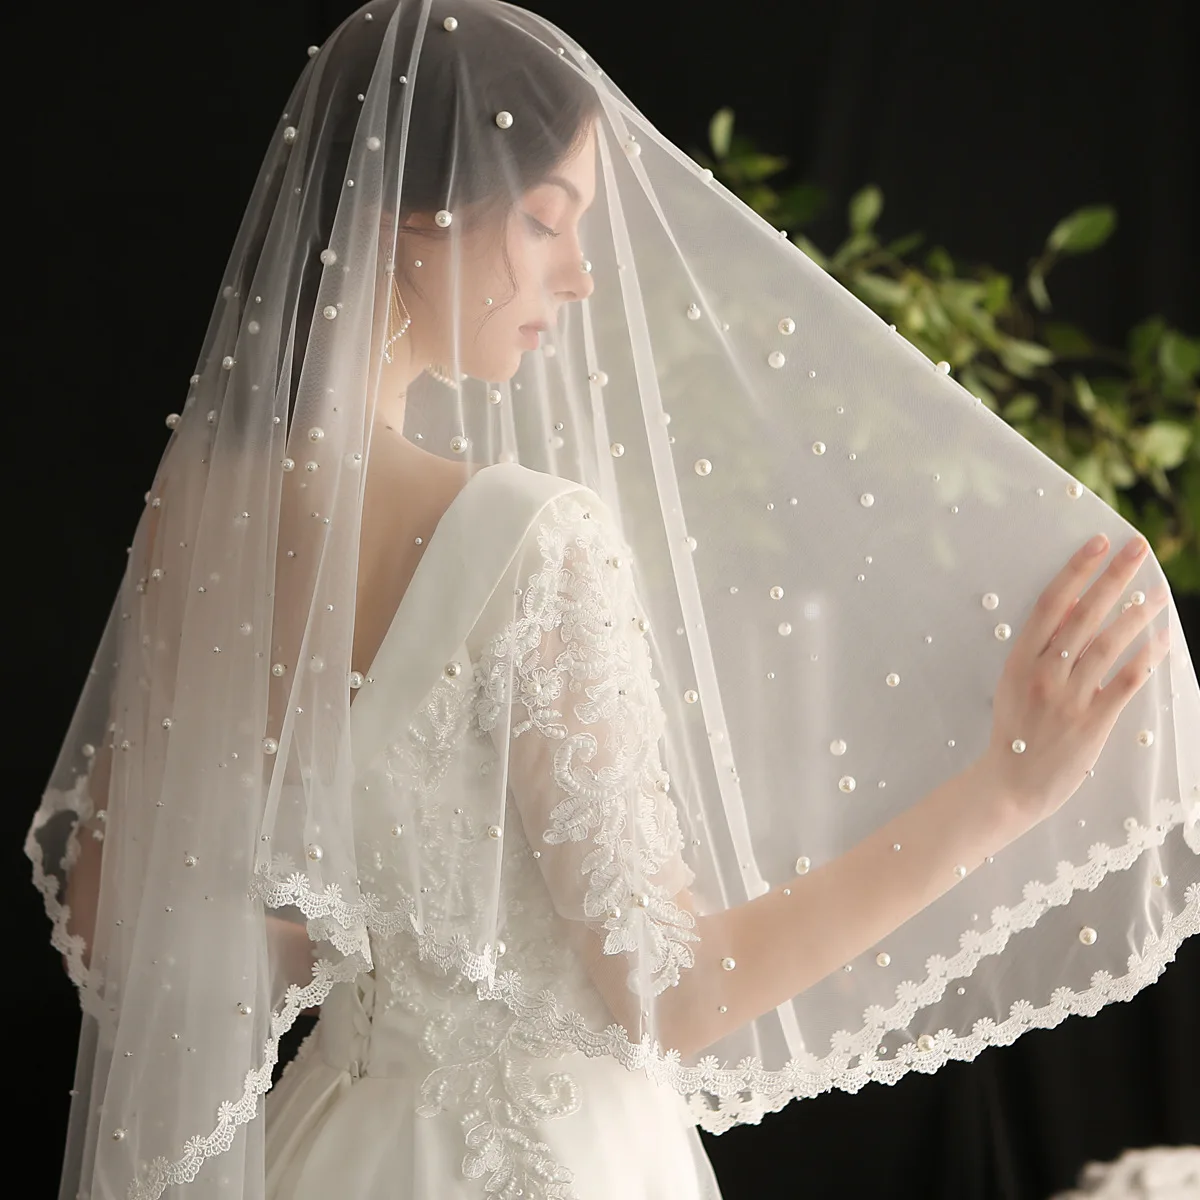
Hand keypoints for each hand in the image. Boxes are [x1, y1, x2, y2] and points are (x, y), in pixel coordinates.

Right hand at [978, 532, 1170, 828]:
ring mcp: (1068, 698)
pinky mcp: (1091, 722)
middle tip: (1137, 549)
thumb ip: (1040, 648)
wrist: (1009, 785)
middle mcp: (1044, 674)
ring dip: (1135, 614)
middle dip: (1113, 577)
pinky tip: (1162, 640)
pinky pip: (1124, 682)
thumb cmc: (1013, 732)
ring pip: (1107, 644)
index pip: (1050, 604)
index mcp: (1019, 661)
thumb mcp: (1013, 684)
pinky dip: (1144, 659)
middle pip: (1083, 615)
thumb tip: (1071, 607)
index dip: (1075, 570)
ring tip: (1157, 591)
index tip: (1097, 543)